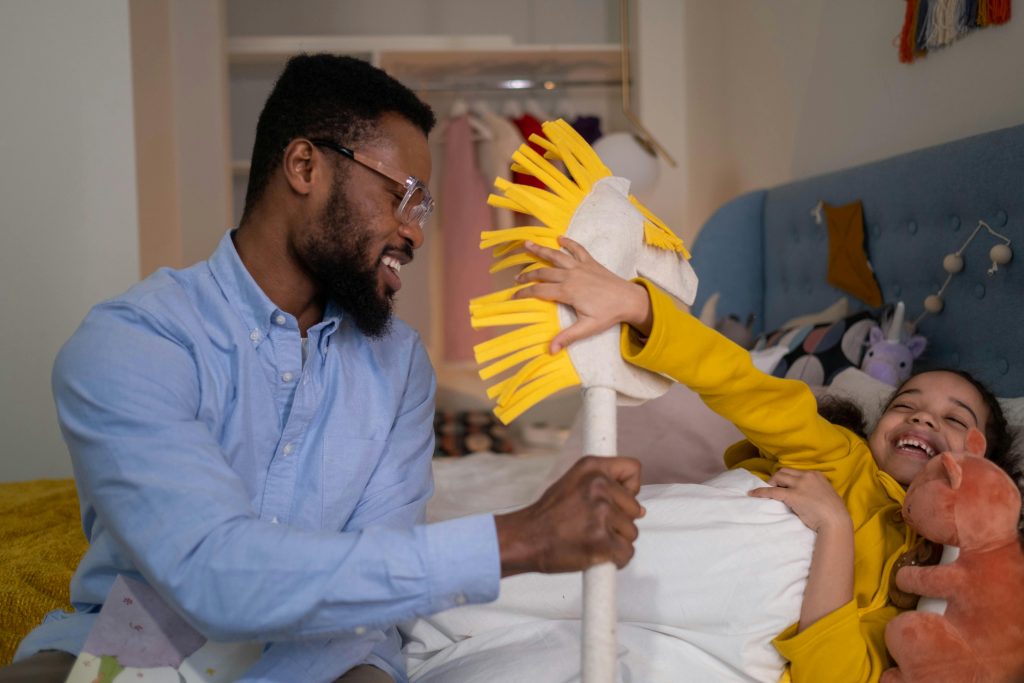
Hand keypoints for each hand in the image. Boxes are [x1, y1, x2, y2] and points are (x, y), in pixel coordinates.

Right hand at [494, 455, 643, 575]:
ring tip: (589, 538)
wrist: (525, 539)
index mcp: (592, 468)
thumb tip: (640, 509)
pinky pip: (627, 553)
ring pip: (632, 532)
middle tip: (591, 524)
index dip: (629, 488)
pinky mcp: (602, 541)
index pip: (633, 470)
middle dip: (619, 520)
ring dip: (615, 540)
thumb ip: (604, 485)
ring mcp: (601, 514)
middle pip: (635, 507)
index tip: (617, 499)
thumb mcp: (572, 482)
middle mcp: (598, 487)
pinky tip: (595, 553)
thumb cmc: (546, 515)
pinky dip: (615, 559)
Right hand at [512, 236, 652, 352]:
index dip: (524, 293)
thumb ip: (567, 337)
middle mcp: (571, 276)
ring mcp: (580, 267)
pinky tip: (560, 238)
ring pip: (556, 256)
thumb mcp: (587, 328)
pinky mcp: (590, 262)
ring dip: (540, 250)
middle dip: (527, 274)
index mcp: (567, 291)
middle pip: (543, 273)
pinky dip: (569, 243)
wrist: (629, 299)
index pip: (539, 291)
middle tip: (516, 278)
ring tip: (526, 244)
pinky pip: (577, 249)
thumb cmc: (608, 314)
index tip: (514, 296)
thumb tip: (550, 350)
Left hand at [751, 468, 854, 630]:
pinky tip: (753, 494)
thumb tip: (811, 495)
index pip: (797, 472)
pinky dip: (761, 491)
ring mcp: (800, 485)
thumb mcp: (829, 496)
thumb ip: (819, 491)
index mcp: (817, 475)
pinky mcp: (792, 495)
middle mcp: (807, 477)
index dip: (788, 478)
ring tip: (766, 491)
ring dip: (771, 482)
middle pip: (785, 471)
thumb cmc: (836, 513)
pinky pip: (772, 491)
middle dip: (777, 478)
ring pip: (778, 477)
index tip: (784, 484)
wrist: (836, 522)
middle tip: (773, 487)